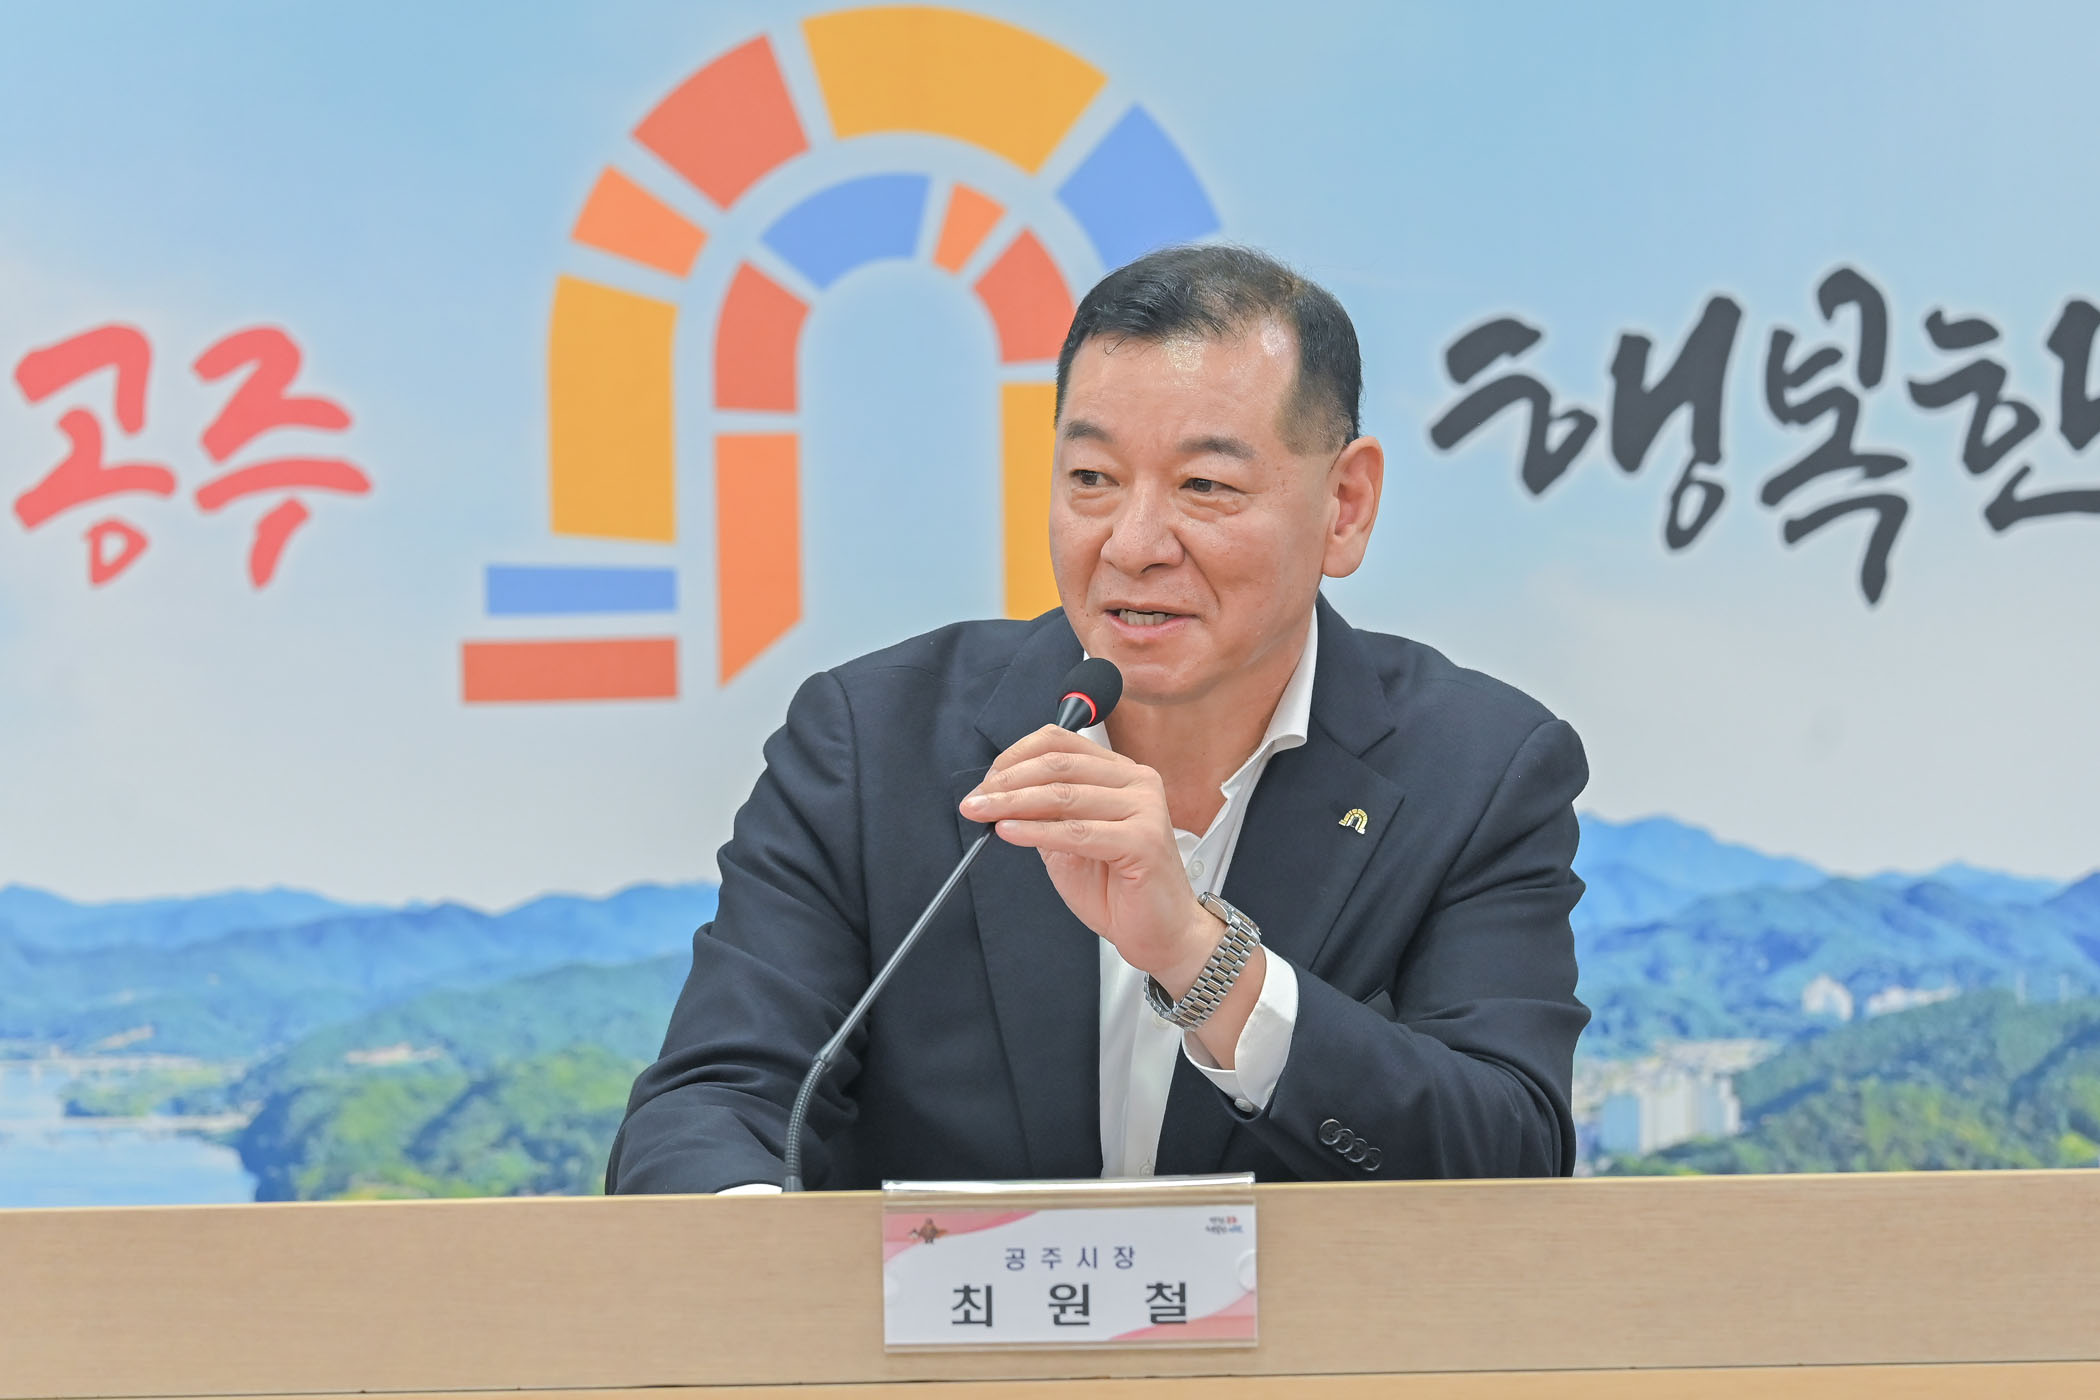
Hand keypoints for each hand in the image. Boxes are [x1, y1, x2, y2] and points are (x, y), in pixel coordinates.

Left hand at [960, 725, 1217, 989]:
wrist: (1159, 932)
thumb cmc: (1117, 887)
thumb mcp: (1069, 840)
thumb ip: (1043, 811)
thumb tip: (996, 792)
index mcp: (1121, 773)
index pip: (1062, 743)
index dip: (1016, 756)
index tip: (986, 781)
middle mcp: (1137, 781)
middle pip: (1059, 765)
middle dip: (1007, 781)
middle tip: (974, 800)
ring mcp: (1145, 808)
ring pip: (1064, 795)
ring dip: (1013, 803)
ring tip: (982, 813)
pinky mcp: (1144, 841)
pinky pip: (1077, 832)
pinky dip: (1037, 831)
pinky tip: (1009, 832)